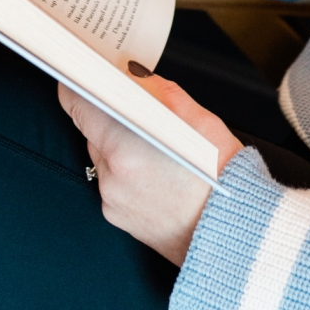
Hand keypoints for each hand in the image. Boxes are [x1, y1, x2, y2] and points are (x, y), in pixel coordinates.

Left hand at [59, 75, 242, 265]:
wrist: (233, 234)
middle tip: (145, 116)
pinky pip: (113, 183)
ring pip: (104, 157)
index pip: (76, 104)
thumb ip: (156, 90)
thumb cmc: (221, 178)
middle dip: (113, 117)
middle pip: (93, 130)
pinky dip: (128, 174)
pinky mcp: (117, 218)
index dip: (78, 84)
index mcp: (124, 146)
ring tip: (158, 151)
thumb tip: (132, 75)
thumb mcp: (196, 117)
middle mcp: (110, 176)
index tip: (86, 75)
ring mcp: (111, 200)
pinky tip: (157, 175)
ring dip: (121, 147)